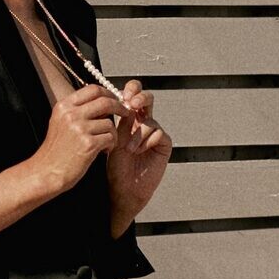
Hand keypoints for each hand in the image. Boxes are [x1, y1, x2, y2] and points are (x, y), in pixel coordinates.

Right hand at [33, 81, 121, 194]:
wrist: (46, 172)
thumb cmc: (55, 151)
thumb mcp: (60, 123)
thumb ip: (78, 110)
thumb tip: (103, 102)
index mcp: (64, 106)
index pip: (93, 89)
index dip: (109, 93)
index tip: (115, 99)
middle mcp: (71, 114)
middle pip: (105, 101)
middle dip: (119, 107)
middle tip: (125, 113)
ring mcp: (79, 128)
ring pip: (110, 123)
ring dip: (112, 134)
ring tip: (104, 143)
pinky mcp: (88, 144)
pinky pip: (110, 137)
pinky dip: (110, 145)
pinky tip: (102, 151)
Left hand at [105, 79, 170, 219]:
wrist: (123, 189)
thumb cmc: (115, 167)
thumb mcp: (113, 140)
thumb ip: (119, 121)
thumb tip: (123, 102)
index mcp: (128, 119)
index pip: (131, 96)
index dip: (130, 90)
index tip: (123, 95)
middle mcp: (142, 123)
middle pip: (147, 99)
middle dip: (140, 97)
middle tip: (132, 102)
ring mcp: (154, 133)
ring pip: (149, 120)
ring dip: (138, 134)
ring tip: (129, 149)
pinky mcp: (164, 144)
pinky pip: (158, 133)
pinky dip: (147, 141)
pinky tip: (139, 153)